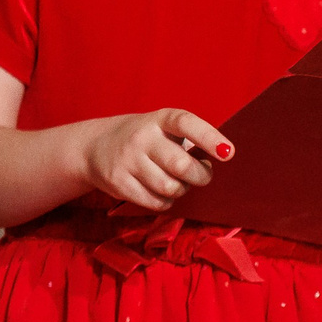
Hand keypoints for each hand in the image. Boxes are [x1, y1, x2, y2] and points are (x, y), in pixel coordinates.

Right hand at [79, 108, 231, 209]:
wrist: (94, 147)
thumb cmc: (144, 140)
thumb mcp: (162, 128)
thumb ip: (188, 141)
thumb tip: (219, 159)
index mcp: (159, 119)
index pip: (186, 124)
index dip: (209, 138)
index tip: (228, 153)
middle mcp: (142, 137)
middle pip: (182, 166)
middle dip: (200, 176)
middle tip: (201, 174)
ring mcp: (128, 160)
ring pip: (170, 188)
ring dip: (181, 189)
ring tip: (176, 181)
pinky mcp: (118, 182)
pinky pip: (156, 202)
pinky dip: (166, 201)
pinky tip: (159, 190)